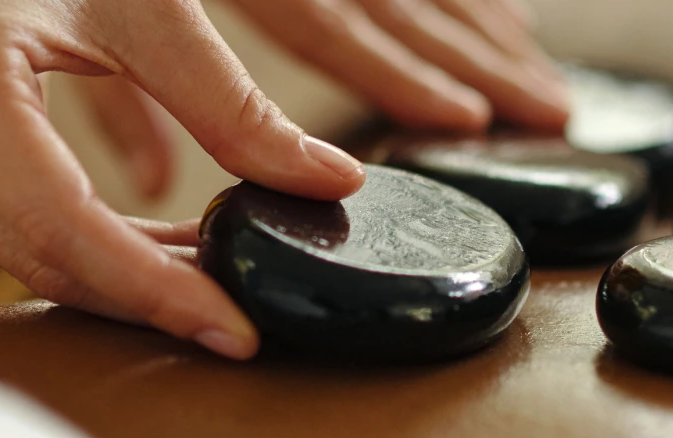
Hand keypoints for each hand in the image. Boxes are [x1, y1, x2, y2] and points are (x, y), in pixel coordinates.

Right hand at [0, 0, 371, 358]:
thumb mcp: (148, 6)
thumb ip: (233, 102)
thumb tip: (331, 183)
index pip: (59, 220)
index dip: (151, 287)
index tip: (232, 326)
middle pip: (38, 253)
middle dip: (143, 294)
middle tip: (236, 314)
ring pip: (19, 255)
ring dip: (119, 277)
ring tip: (210, 268)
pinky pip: (3, 234)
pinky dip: (86, 250)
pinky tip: (159, 247)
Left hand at [83, 0, 569, 199]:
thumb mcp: (119, 13)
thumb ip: (120, 97)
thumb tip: (149, 186)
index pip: (333, 23)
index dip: (402, 75)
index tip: (466, 121)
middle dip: (479, 57)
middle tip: (553, 110)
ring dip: (480, 21)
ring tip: (538, 73)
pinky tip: (509, 15)